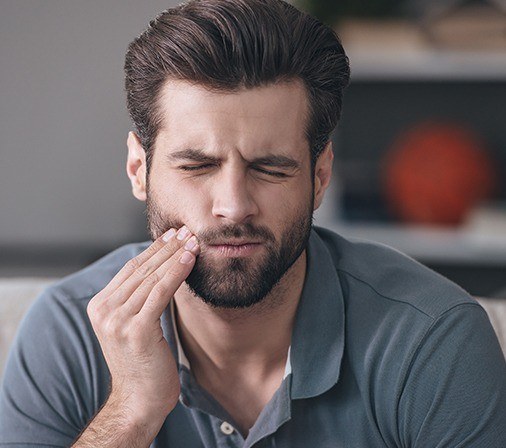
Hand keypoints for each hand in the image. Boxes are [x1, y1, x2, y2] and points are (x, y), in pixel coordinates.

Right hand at [86, 226, 198, 424]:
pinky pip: (161, 292)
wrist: (139, 400)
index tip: (173, 234)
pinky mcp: (136, 330)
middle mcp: (104, 310)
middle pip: (141, 269)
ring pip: (152, 277)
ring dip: (175, 256)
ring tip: (193, 241)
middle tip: (187, 230)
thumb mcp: (135, 325)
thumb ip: (138, 299)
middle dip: (167, 247)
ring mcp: (117, 320)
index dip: (154, 249)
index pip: (131, 269)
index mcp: (100, 306)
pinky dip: (176, 273)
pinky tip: (189, 259)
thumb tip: (161, 268)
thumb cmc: (144, 362)